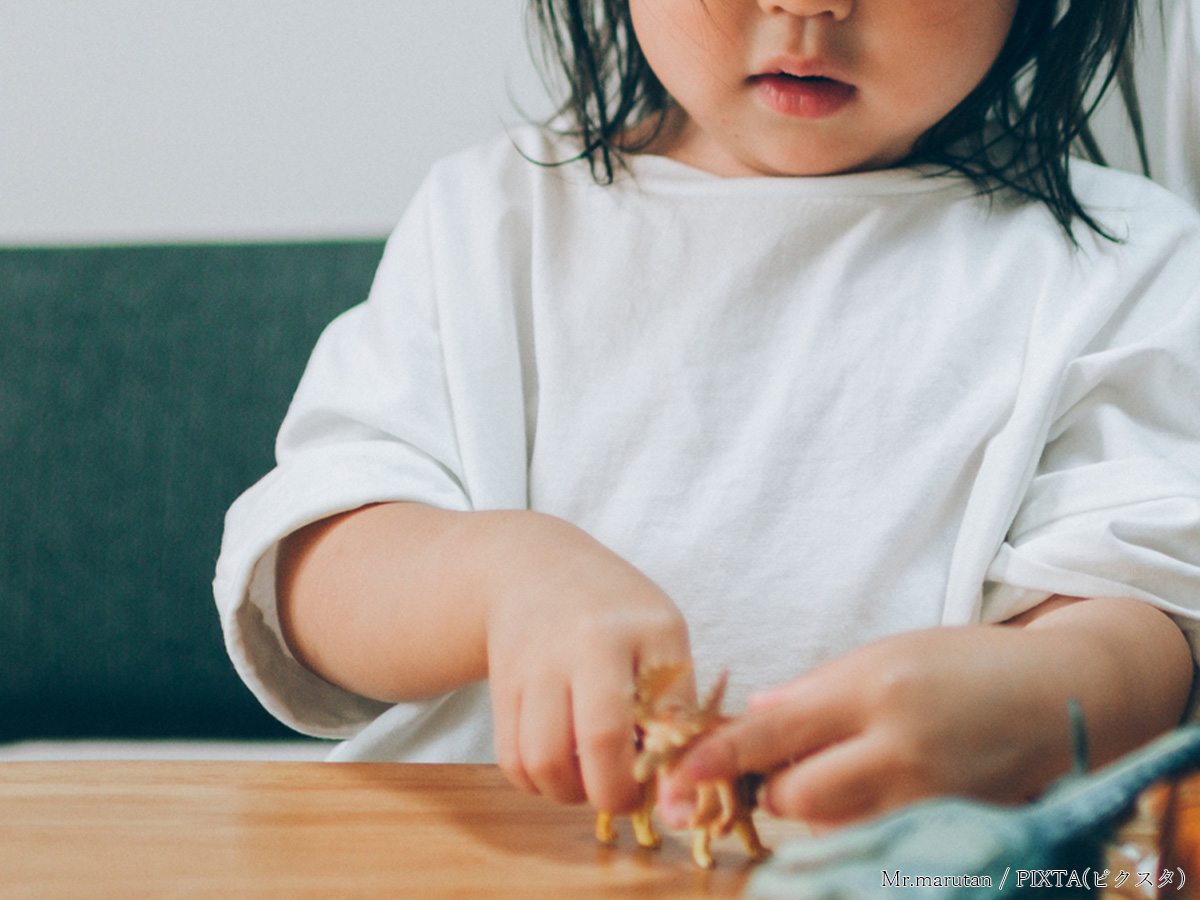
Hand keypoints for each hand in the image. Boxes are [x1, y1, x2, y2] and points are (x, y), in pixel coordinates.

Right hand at [481, 513, 692, 814]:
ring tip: (588, 777)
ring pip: (545, 761)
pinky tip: (558, 766)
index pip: (667, 714)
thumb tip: (677, 788)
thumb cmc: (615, 613)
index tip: (670, 788)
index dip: (670, 767)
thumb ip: (677, 704)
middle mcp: (590, 641)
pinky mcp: (502, 686)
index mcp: (648, 627)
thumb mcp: (662, 636)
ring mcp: (539, 663)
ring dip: (571, 792)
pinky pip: (513, 761)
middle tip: (626, 794)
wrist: (534, 568)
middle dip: (616, 792)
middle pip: (600, 741)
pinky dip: (537, 782)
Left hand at [658, 618, 1113, 827]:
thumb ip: (811, 694)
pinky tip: (877, 792)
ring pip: (830, 829)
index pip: (771, 735)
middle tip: (783, 766)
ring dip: (813, 811)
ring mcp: (926, 799)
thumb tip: (751, 719)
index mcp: (870, 690)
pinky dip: (856, 826)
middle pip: (792, 799)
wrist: (1060, 696)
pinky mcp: (949, 832)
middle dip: (770, 791)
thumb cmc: (960, 664)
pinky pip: (873, 843)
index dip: (715, 759)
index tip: (674, 779)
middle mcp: (896, 749)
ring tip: (844, 769)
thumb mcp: (880, 656)